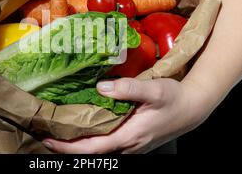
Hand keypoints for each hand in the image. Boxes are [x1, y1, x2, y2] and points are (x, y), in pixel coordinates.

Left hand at [42, 77, 208, 152]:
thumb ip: (128, 89)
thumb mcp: (154, 89)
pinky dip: (91, 140)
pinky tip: (84, 128)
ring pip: (99, 151)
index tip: (48, 139)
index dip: (68, 146)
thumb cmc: (174, 98)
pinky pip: (107, 145)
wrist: (193, 108)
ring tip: (60, 131)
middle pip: (92, 153)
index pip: (92, 148)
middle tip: (47, 133)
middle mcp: (128, 146)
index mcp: (129, 137)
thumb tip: (101, 87)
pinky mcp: (134, 141)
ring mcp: (131, 146)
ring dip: (79, 145)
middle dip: (68, 147)